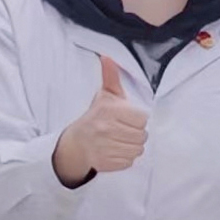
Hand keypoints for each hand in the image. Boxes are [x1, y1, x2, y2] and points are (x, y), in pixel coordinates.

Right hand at [54, 59, 148, 185]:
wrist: (76, 143)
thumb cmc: (96, 116)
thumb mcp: (104, 95)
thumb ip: (110, 77)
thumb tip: (107, 57)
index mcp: (109, 110)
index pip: (142, 119)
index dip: (137, 119)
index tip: (127, 118)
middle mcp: (106, 129)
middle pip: (142, 136)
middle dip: (136, 133)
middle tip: (123, 130)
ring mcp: (105, 147)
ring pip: (138, 150)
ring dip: (132, 146)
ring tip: (120, 140)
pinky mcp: (106, 162)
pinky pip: (129, 162)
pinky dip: (125, 157)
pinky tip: (115, 150)